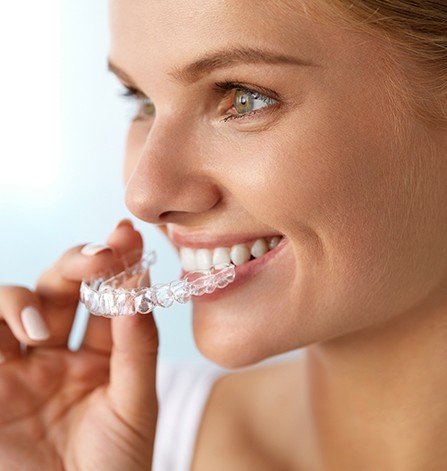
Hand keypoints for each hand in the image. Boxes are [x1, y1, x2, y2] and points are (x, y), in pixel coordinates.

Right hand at [0, 221, 157, 470]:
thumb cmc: (115, 468)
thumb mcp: (135, 404)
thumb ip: (137, 347)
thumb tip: (136, 288)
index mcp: (100, 355)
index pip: (107, 297)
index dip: (117, 264)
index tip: (127, 234)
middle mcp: (57, 353)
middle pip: (60, 288)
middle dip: (76, 264)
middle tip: (98, 257)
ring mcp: (18, 368)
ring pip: (11, 304)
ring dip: (22, 302)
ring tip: (38, 331)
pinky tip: (17, 336)